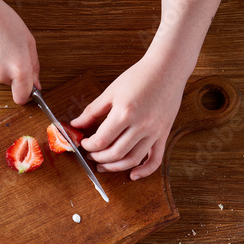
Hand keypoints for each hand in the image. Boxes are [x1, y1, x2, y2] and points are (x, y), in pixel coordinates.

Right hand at [0, 0, 40, 103]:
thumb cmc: (3, 20)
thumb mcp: (28, 41)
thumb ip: (34, 66)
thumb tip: (36, 85)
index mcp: (19, 69)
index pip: (22, 98)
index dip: (26, 94)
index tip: (27, 87)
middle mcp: (2, 74)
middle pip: (11, 84)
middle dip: (13, 73)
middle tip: (12, 51)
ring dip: (0, 65)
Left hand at [71, 54, 185, 179]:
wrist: (167, 68)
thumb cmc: (138, 76)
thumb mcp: (111, 91)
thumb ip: (92, 111)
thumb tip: (76, 124)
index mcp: (125, 113)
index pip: (101, 140)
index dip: (89, 146)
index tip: (84, 143)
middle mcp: (141, 125)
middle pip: (115, 153)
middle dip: (98, 158)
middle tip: (90, 155)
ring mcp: (154, 132)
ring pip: (132, 160)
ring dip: (115, 167)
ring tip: (103, 166)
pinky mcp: (164, 134)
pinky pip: (155, 159)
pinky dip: (144, 171)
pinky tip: (132, 175)